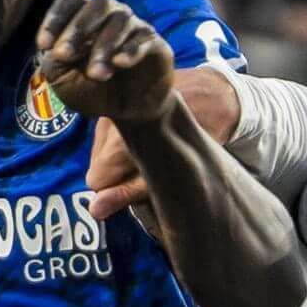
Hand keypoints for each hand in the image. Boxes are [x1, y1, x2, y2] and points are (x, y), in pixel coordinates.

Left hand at [36, 0, 175, 125]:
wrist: (128, 111)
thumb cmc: (92, 90)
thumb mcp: (63, 80)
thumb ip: (54, 60)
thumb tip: (56, 46)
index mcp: (85, 17)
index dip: (56, 16)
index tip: (43, 45)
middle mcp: (111, 15)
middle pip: (98, 4)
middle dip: (78, 29)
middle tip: (64, 54)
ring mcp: (134, 27)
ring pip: (121, 20)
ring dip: (104, 46)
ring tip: (96, 74)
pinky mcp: (154, 43)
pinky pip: (143, 38)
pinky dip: (130, 50)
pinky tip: (119, 64)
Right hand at [85, 64, 240, 226]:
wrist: (212, 95)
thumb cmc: (197, 142)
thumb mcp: (167, 176)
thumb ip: (127, 193)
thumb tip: (94, 210)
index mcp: (119, 145)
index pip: (96, 181)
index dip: (115, 190)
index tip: (137, 188)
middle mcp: (109, 125)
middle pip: (96, 166)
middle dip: (116, 174)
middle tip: (146, 169)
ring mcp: (110, 111)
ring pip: (99, 151)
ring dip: (117, 158)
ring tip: (147, 151)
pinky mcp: (114, 103)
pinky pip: (104, 134)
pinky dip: (118, 141)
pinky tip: (142, 136)